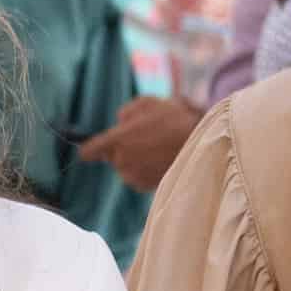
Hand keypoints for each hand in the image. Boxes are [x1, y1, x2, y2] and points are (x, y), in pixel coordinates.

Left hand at [83, 95, 202, 191]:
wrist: (202, 142)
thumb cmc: (175, 118)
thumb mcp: (149, 103)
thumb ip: (127, 112)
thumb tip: (120, 122)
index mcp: (117, 139)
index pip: (89, 150)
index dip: (89, 149)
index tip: (88, 150)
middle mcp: (122, 160)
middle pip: (113, 157)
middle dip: (125, 149)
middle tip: (147, 137)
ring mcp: (134, 176)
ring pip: (126, 169)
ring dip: (136, 161)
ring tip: (158, 148)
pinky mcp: (146, 187)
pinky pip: (139, 178)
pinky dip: (146, 171)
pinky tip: (162, 160)